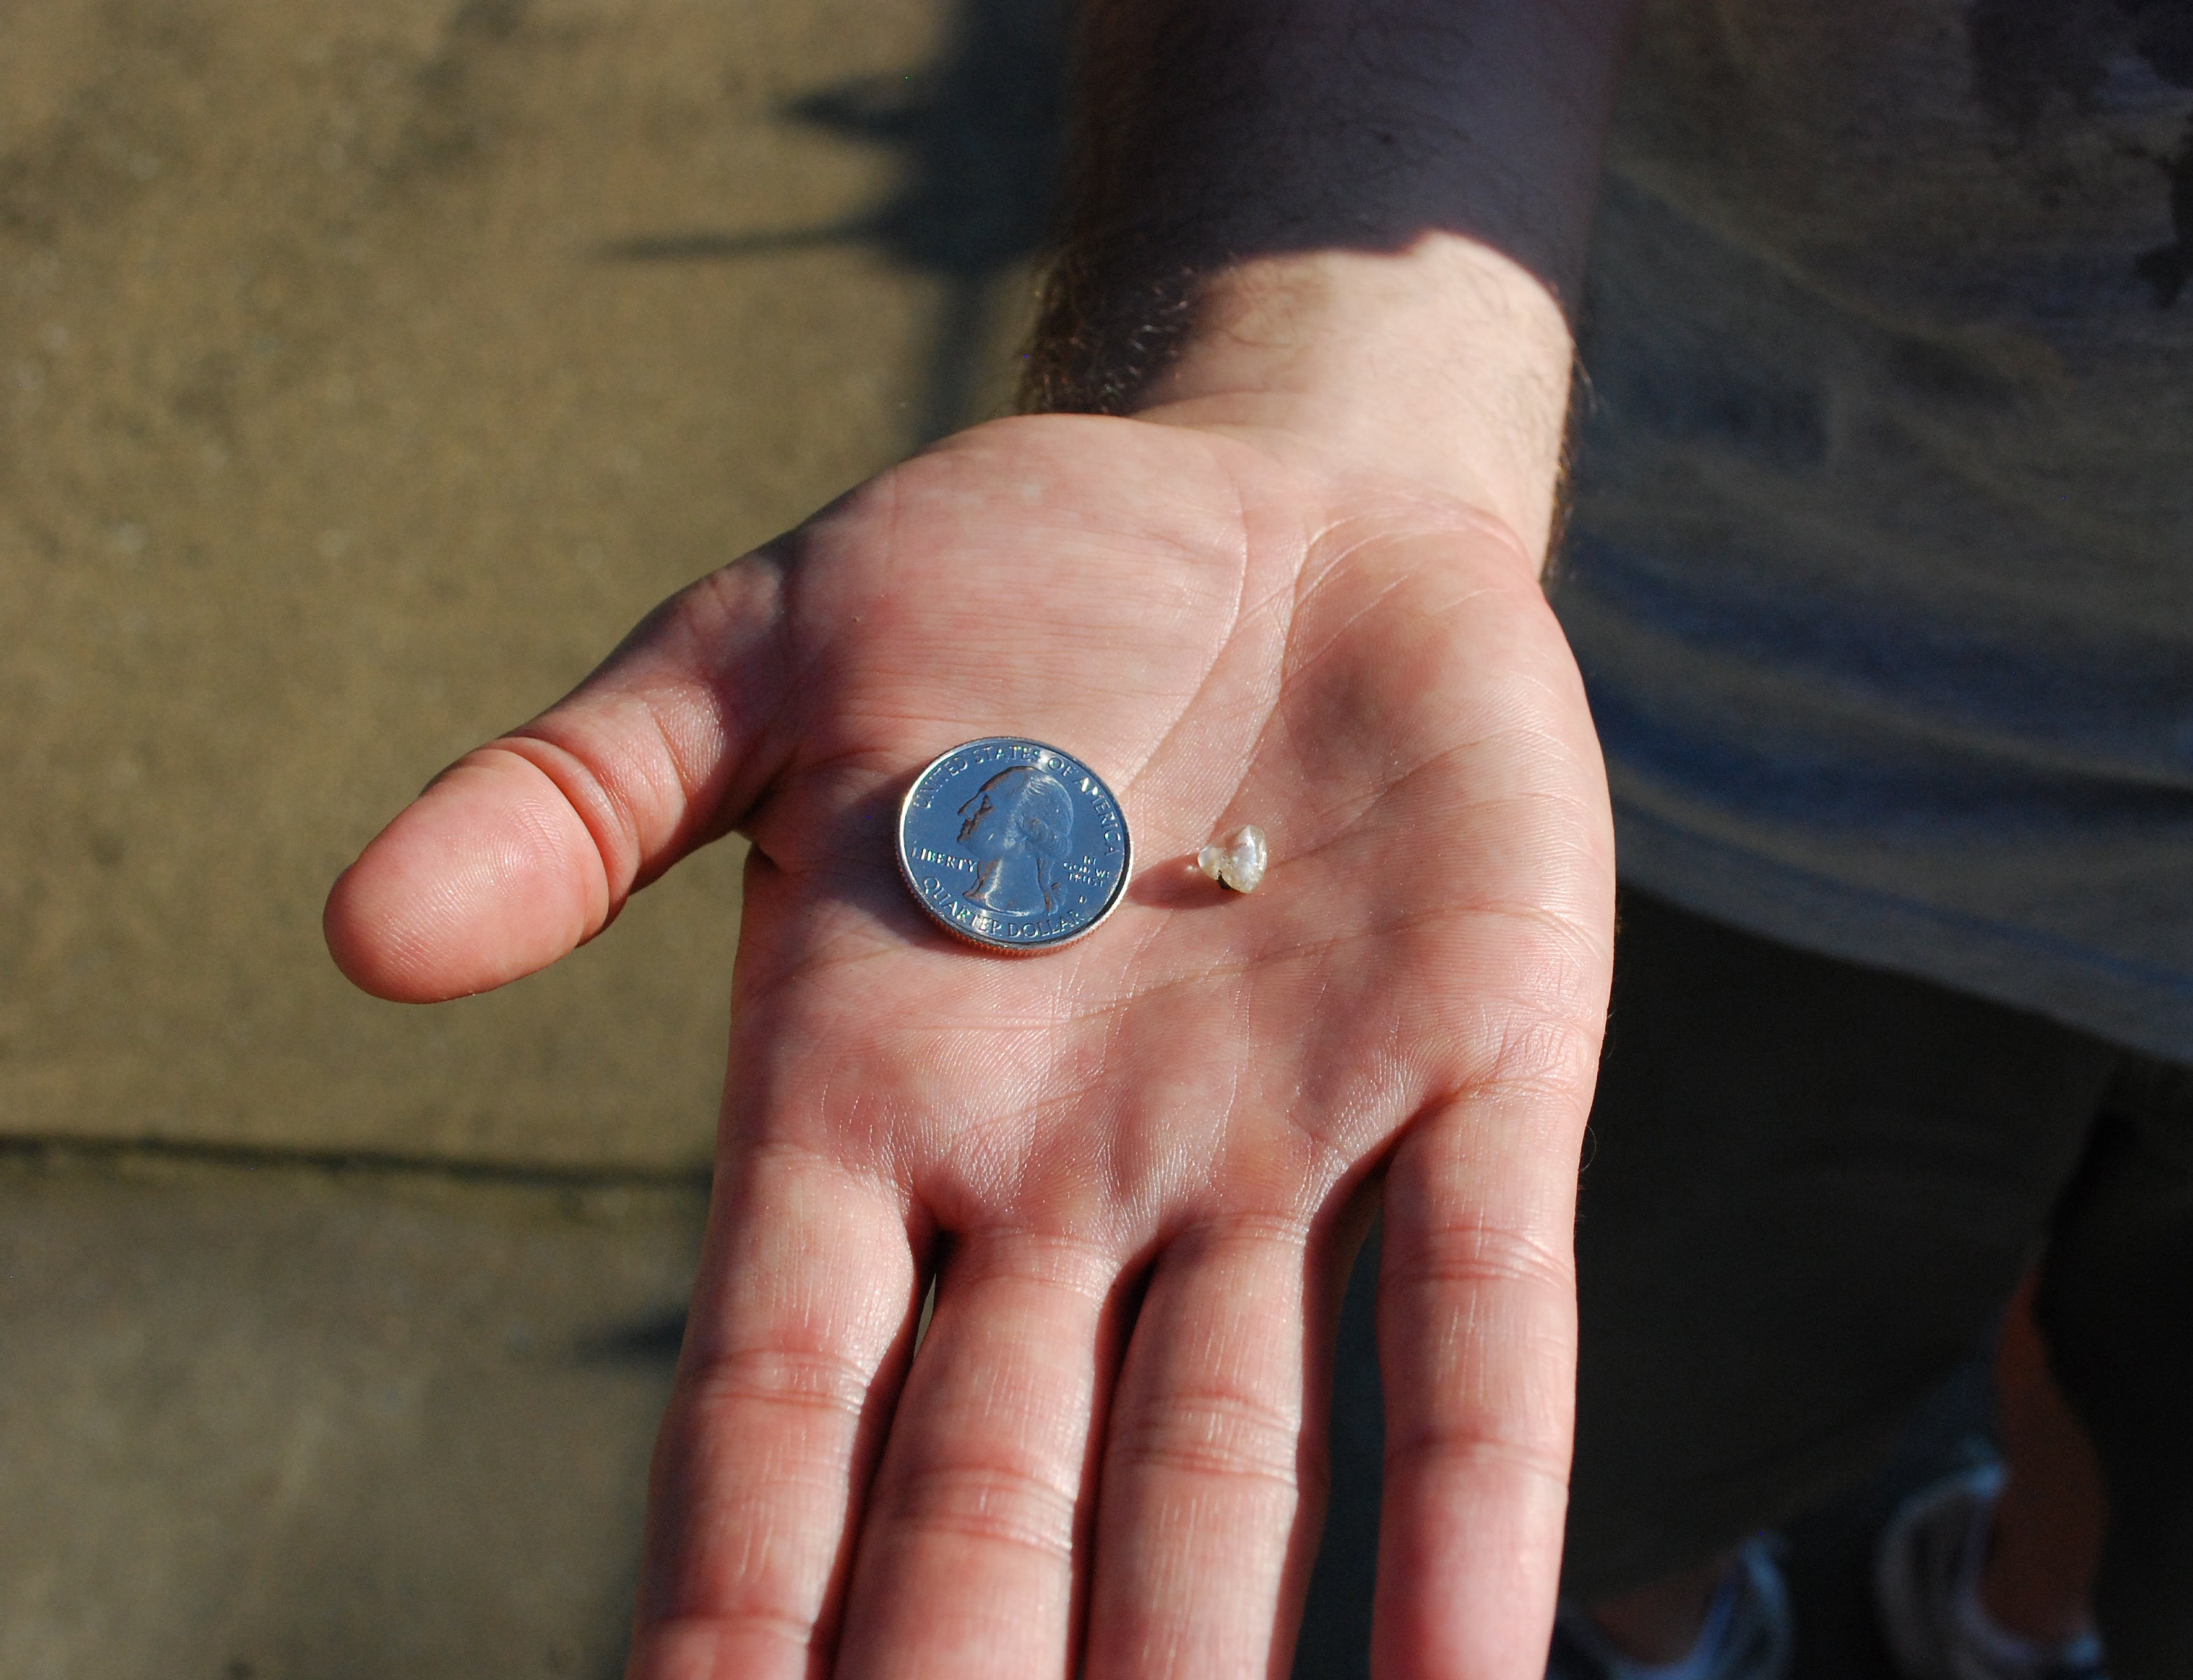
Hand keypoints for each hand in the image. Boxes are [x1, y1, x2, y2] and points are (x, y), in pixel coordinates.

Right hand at [325, 411, 1615, 1677]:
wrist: (1272, 500)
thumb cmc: (1007, 586)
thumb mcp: (762, 655)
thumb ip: (576, 798)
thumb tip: (360, 934)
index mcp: (879, 1100)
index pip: (787, 1402)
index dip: (741, 1588)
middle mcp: (1074, 1180)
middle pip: (1000, 1493)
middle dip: (966, 1670)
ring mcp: (1281, 1145)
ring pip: (1231, 1463)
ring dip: (1202, 1649)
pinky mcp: (1482, 1074)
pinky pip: (1475, 1329)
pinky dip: (1482, 1509)